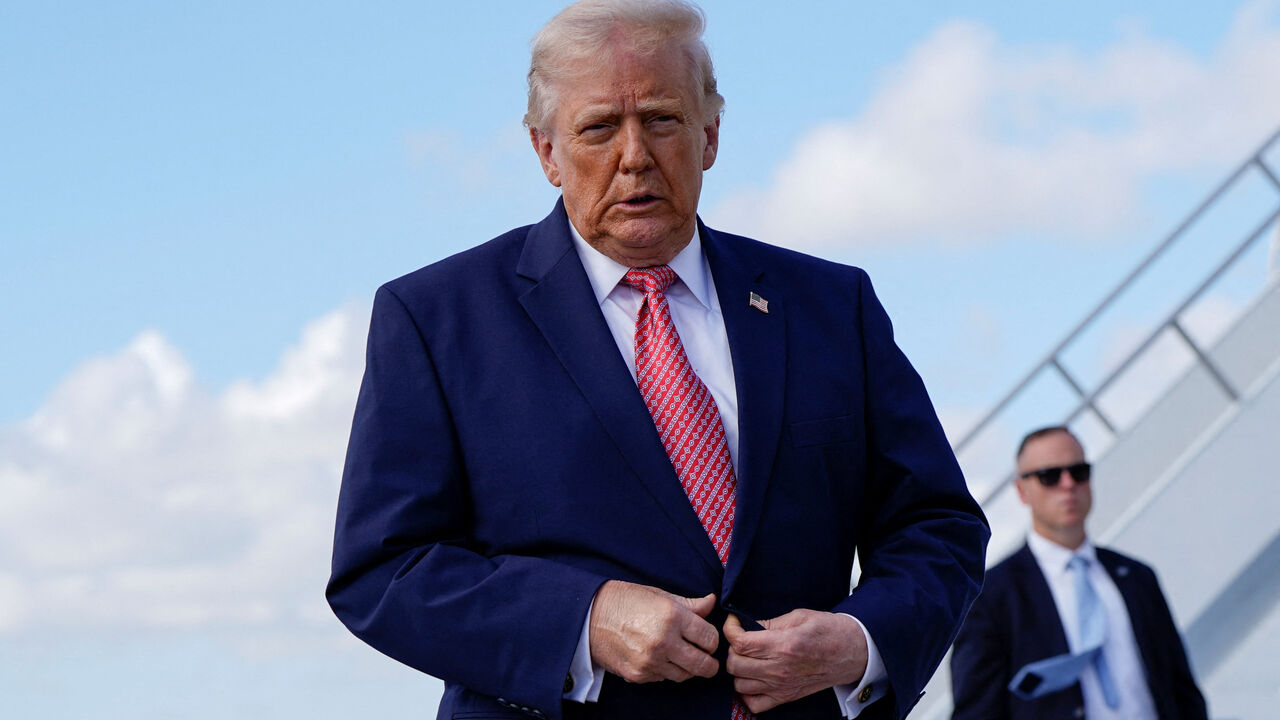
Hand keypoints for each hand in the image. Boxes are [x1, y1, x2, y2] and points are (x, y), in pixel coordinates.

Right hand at [588, 580, 719, 682]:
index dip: (712, 639)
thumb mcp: (659, 595)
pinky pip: (663, 678)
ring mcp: (650, 661)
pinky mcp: (638, 675)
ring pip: (685, 675)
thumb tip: (712, 602)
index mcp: (672, 617)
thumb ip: (689, 604)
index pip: (710, 638)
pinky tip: (659, 657)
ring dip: (687, 667)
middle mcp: (664, 641)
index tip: (706, 638)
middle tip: (705, 656)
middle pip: (703, 665)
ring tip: (680, 655)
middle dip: (709, 662)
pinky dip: (666, 670)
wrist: (589, 616)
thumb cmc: (626, 601)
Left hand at [724, 610, 867, 712]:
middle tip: (742, 639)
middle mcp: (780, 669)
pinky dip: (748, 693)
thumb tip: (748, 625)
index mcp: (783, 645)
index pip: (740, 643)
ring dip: (738, 670)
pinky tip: (754, 678)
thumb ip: (770, 622)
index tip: (734, 622)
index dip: (730, 629)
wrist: (853, 652)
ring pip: (739, 684)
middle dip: (732, 648)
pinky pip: (754, 704)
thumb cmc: (829, 631)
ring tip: (748, 658)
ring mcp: (782, 687)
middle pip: (734, 664)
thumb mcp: (799, 616)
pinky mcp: (786, 697)